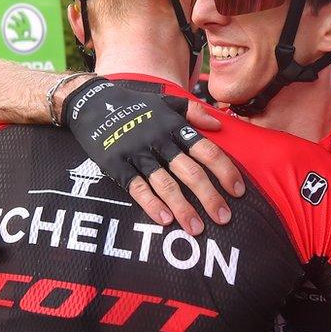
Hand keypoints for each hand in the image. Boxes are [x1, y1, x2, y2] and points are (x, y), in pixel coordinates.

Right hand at [62, 77, 243, 235]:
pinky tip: (165, 220)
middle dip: (209, 196)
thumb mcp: (166, 101)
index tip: (238, 191)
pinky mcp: (117, 165)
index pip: (207, 150)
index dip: (225, 171)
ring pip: (165, 183)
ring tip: (197, 229)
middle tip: (224, 218)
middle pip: (190, 172)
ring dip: (183, 208)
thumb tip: (219, 125)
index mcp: (175, 127)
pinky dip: (151, 204)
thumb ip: (194, 112)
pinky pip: (136, 187)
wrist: (92, 102)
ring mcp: (138, 153)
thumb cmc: (135, 105)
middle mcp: (159, 141)